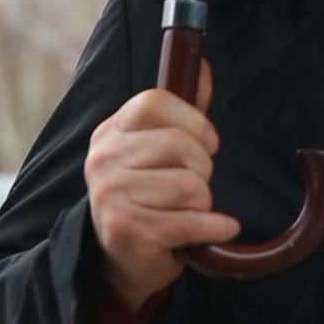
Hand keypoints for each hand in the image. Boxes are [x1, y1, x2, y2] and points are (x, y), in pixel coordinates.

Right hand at [84, 58, 239, 309]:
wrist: (123, 258)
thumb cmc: (149, 194)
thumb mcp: (158, 145)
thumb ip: (182, 106)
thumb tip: (201, 65)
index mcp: (111, 131)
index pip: (155, 101)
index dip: (193, 119)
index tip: (208, 141)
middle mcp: (103, 159)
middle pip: (179, 144)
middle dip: (203, 168)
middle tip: (196, 184)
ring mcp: (110, 195)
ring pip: (189, 185)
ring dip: (204, 201)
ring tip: (190, 209)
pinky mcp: (126, 230)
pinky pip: (191, 220)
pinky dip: (215, 226)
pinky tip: (220, 227)